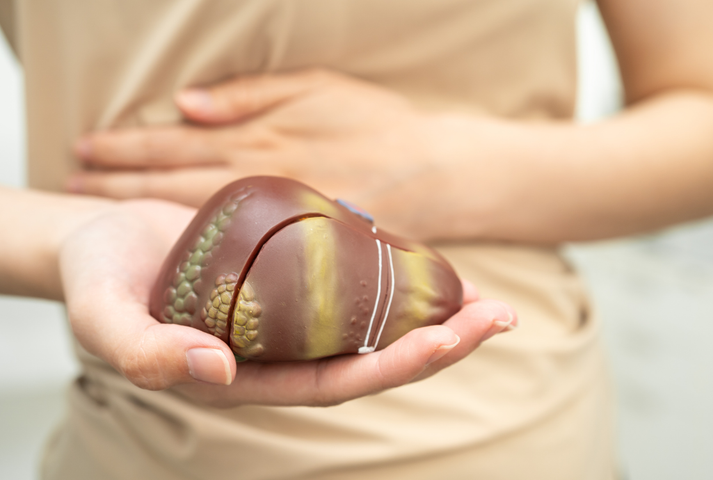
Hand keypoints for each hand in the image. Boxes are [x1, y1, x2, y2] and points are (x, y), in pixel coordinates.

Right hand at [60, 200, 516, 406]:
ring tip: (485, 294)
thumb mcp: (106, 320)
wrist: (96, 242)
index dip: (393, 366)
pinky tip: (429, 260)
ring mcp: (287, 312)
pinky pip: (347, 280)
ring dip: (428, 309)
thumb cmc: (98, 282)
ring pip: (368, 321)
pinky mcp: (287, 273)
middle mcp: (278, 348)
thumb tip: (216, 370)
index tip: (448, 341)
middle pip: (370, 355)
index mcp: (248, 374)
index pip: (334, 382)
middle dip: (437, 341)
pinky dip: (391, 273)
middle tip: (497, 315)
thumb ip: (150, 353)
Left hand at [70, 69, 437, 220]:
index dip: (126, 153)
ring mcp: (271, 231)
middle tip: (74, 183)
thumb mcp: (319, 89)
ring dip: (141, 206)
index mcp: (261, 152)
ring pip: (191, 217)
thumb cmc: (381, 128)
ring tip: (100, 205)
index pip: (175, 154)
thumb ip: (251, 98)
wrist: (438, 177)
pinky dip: (194, 243)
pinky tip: (169, 244)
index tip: (84, 151)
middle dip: (119, 186)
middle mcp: (258, 196)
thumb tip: (190, 106)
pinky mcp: (292, 255)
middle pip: (171, 188)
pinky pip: (232, 250)